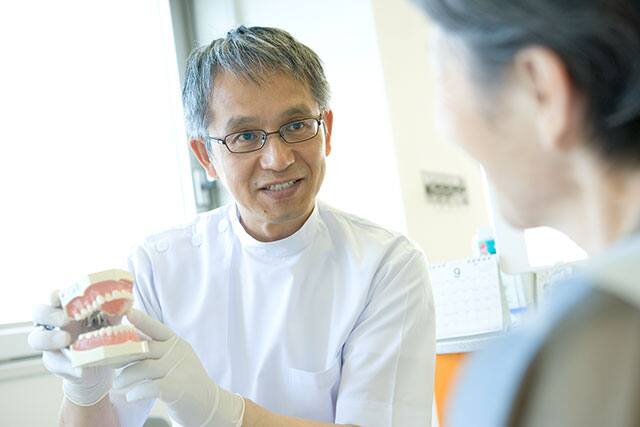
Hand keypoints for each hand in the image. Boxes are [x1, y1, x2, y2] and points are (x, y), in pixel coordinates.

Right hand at [28, 291, 113, 405]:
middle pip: (38, 313)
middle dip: (49, 314)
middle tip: (66, 319)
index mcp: (67, 307)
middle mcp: (54, 322)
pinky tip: (81, 370)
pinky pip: (54, 362)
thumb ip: (115, 313)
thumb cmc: (104, 333)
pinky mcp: (54, 361)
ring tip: (67, 340)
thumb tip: (126, 306)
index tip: (61, 296)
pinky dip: (67, 366)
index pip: (54, 296)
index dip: (55, 295)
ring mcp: (50, 342)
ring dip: (50, 339)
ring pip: (36, 338)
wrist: (100, 365)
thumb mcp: (111, 322)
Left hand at [114, 309, 244, 426]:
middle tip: (105, 360)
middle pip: (143, 348)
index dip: (142, 320)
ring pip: (142, 368)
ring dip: (125, 377)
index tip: (127, 312)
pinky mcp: (176, 388)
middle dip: (120, 354)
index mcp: (176, 343)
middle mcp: (177, 353)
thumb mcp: (175, 359)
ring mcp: (177, 369)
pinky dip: (136, 392)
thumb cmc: (185, 381)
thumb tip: (127, 343)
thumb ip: (156, 350)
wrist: (208, 404)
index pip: (156, 328)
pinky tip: (131, 396)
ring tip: (117, 384)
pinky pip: (149, 387)